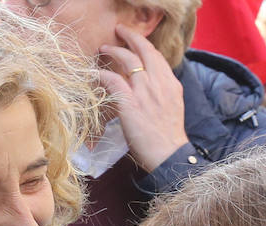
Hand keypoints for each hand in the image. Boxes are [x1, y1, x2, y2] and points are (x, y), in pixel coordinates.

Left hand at [98, 25, 188, 172]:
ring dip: (114, 51)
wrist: (168, 154)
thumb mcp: (171, 107)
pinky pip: (113, 80)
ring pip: (128, 60)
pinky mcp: (130, 104)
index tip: (136, 42)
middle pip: (144, 50)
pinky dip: (102, 74)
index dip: (144, 45)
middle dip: (131, 36)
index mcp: (171, 83)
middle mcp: (159, 83)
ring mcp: (145, 92)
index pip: (157, 56)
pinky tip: (94, 73)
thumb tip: (148, 87)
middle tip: (119, 31)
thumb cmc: (168, 137)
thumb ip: (161, 93)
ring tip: (104, 48)